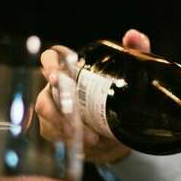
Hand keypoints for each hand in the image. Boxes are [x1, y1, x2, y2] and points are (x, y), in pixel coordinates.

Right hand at [36, 29, 151, 164]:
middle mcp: (56, 88)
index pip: (52, 58)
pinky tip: (86, 145)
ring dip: (67, 127)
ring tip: (92, 138)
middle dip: (58, 108)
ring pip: (48, 117)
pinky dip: (69, 140)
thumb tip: (133, 35)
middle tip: (75, 117)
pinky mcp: (53, 129)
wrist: (118, 131)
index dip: (49, 64)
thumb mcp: (130, 74)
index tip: (56, 75)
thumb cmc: (118, 95)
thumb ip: (135, 51)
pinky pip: (53, 134)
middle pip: (44, 95)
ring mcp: (52, 110)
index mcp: (71, 69)